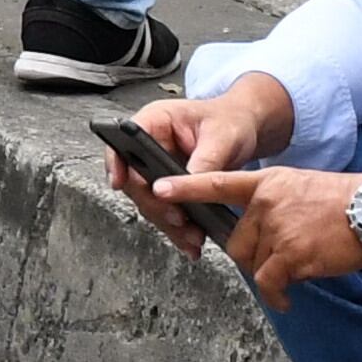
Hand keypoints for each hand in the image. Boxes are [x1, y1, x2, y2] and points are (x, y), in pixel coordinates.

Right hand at [110, 80, 287, 260]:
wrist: (245, 129)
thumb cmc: (230, 121)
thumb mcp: (221, 137)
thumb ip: (203, 161)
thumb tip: (187, 185)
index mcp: (156, 121)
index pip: (124, 141)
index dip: (116, 163)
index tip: (119, 183)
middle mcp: (151, 146)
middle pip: (135, 180)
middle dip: (155, 204)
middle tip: (177, 218)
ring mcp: (158, 170)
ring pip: (150, 202)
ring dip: (168, 222)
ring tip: (192, 237)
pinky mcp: (170, 189)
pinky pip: (166, 211)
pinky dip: (178, 228)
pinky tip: (191, 240)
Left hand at [157, 166, 361, 306]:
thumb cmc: (345, 202)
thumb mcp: (300, 187)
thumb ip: (272, 205)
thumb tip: (256, 235)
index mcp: (267, 183)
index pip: (218, 182)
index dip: (186, 187)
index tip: (158, 188)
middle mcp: (267, 203)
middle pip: (236, 242)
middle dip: (253, 256)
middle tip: (280, 257)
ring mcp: (278, 229)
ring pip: (253, 264)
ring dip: (271, 274)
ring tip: (296, 270)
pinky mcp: (292, 255)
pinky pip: (269, 283)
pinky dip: (277, 295)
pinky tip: (286, 297)